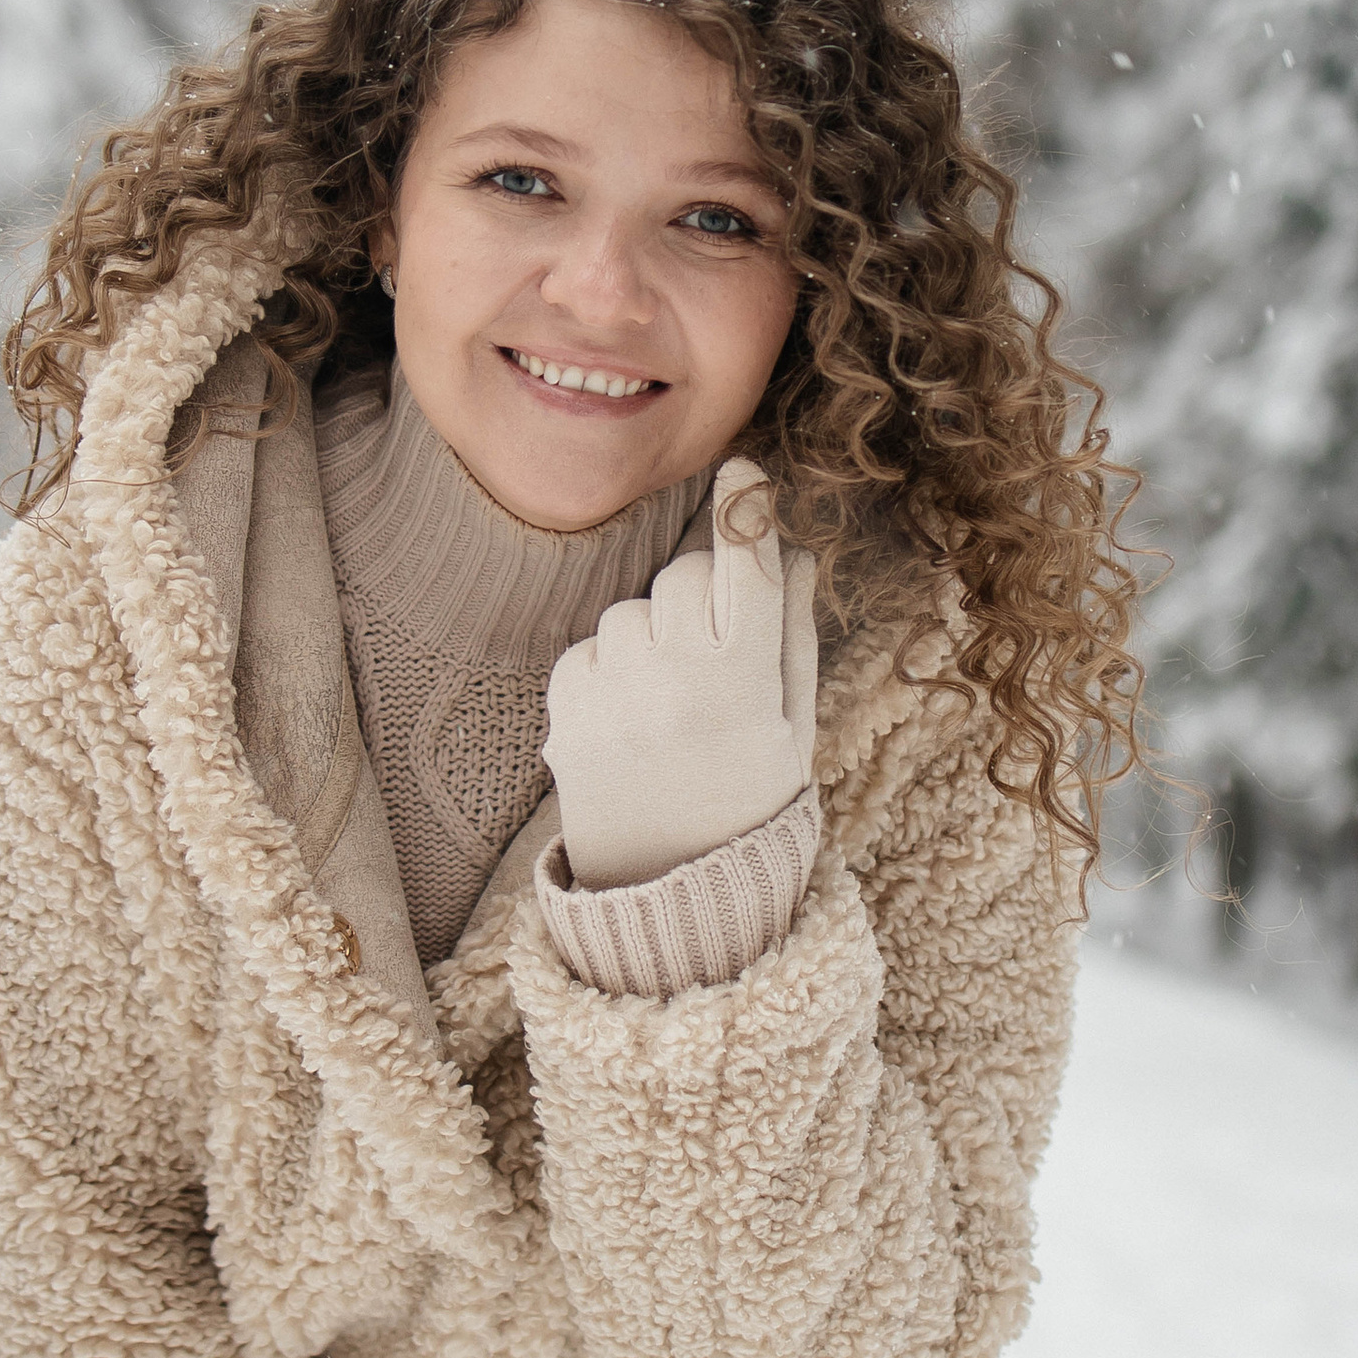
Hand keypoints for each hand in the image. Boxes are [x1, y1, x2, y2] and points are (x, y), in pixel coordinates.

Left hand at [545, 456, 818, 892]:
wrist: (669, 887)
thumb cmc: (747, 798)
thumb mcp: (792, 724)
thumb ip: (790, 631)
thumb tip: (792, 546)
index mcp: (744, 682)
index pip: (746, 566)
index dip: (746, 511)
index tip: (741, 470)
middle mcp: (675, 681)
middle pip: (683, 574)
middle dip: (700, 590)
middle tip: (712, 647)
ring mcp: (614, 696)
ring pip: (629, 607)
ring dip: (650, 633)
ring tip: (670, 701)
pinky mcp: (564, 710)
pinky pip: (587, 646)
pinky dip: (609, 667)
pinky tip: (632, 717)